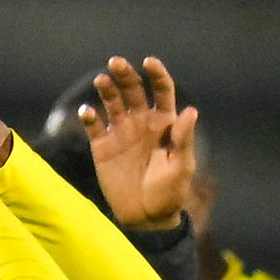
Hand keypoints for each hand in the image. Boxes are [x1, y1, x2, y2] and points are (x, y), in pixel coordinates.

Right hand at [78, 54, 199, 228]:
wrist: (146, 217)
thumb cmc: (170, 192)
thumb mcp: (181, 167)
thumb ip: (183, 139)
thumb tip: (191, 110)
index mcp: (164, 123)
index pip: (161, 91)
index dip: (156, 74)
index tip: (149, 62)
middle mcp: (141, 122)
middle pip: (133, 89)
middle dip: (126, 74)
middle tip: (116, 63)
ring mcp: (121, 132)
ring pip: (112, 101)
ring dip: (106, 89)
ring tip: (102, 81)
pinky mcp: (102, 145)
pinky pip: (94, 125)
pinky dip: (89, 116)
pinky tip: (87, 112)